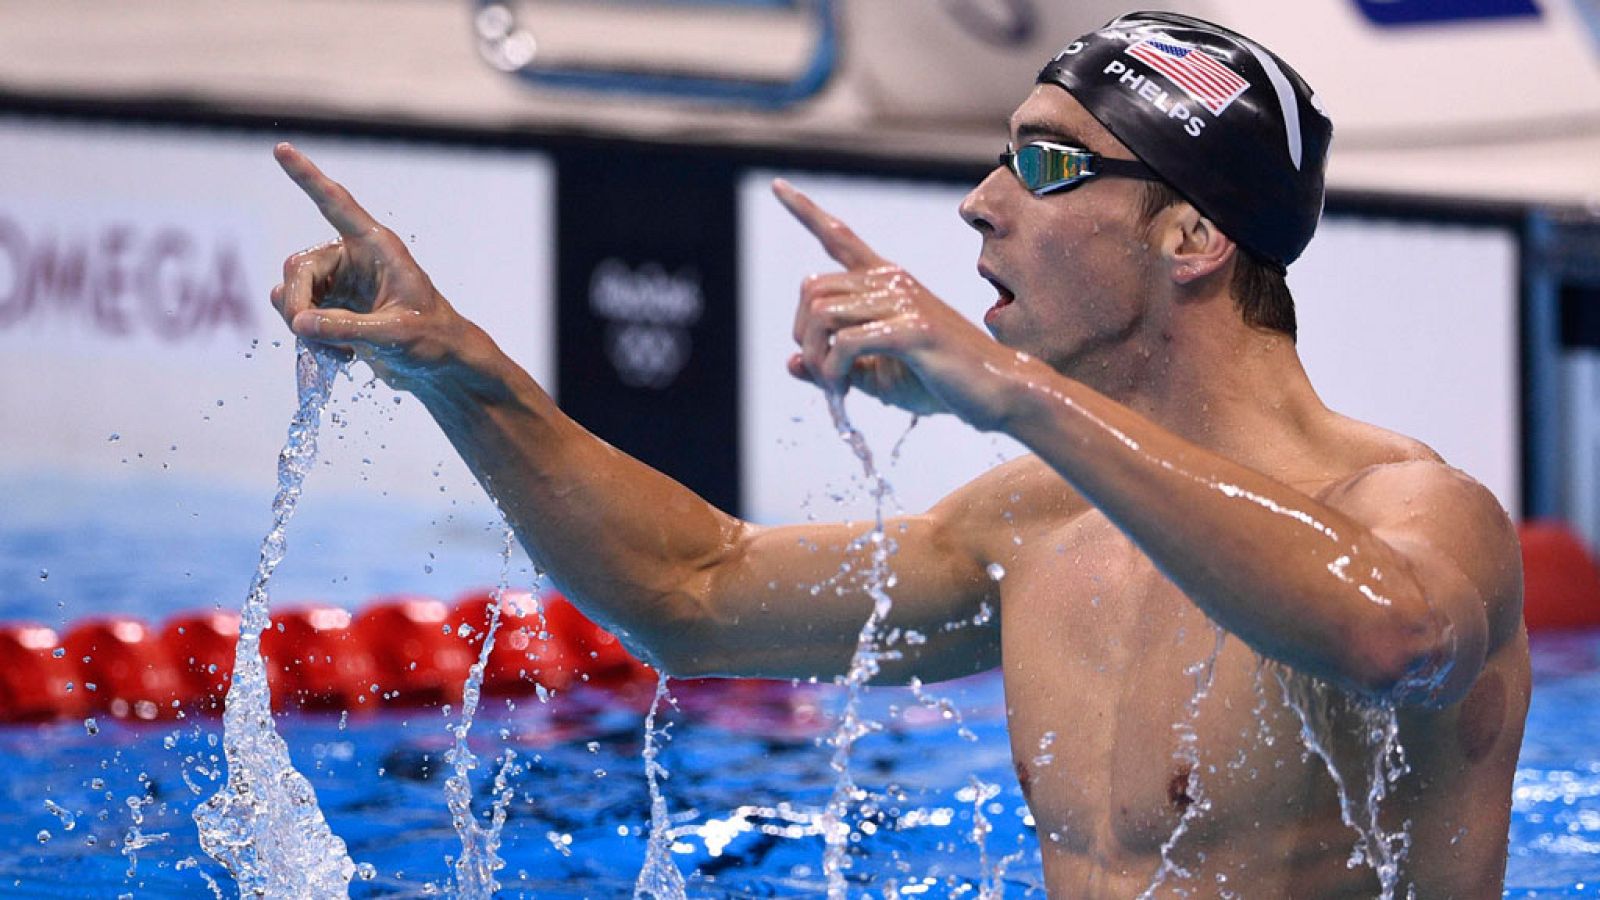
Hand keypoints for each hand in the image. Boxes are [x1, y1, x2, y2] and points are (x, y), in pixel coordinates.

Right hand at [270, 143, 473, 389]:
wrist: (441, 366)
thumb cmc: (432, 339)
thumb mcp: (394, 334)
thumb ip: (346, 328)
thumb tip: (300, 323)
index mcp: (377, 247)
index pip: (337, 204)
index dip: (308, 177)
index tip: (281, 149)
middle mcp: (354, 258)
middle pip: (298, 267)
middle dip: (296, 302)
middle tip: (306, 333)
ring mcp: (340, 284)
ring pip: (292, 292)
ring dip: (303, 325)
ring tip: (336, 353)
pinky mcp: (333, 308)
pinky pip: (300, 315)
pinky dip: (308, 337)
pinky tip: (337, 357)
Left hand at [773, 179, 1031, 430]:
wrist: (998, 394)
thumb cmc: (942, 383)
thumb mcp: (878, 375)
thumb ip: (835, 365)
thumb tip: (791, 364)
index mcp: (887, 283)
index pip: (840, 238)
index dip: (806, 212)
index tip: (777, 187)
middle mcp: (893, 282)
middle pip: (812, 289)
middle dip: (803, 336)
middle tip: (822, 376)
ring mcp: (904, 301)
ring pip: (822, 314)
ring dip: (816, 358)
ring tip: (836, 388)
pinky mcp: (913, 329)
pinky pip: (846, 342)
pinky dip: (834, 370)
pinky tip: (845, 388)